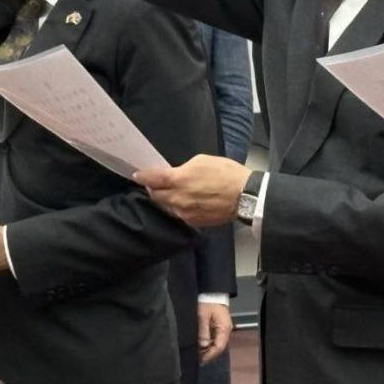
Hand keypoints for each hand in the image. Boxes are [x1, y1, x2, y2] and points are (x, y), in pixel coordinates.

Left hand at [133, 155, 249, 227]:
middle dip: (153, 189)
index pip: (152, 179)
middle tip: (155, 184)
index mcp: (178, 179)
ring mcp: (185, 212)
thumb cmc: (225, 173)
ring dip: (165, 199)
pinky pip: (179, 215)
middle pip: (156, 195)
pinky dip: (177, 208)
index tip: (137, 175)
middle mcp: (177, 198)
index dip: (142, 177)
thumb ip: (183, 169)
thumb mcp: (201, 161)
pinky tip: (183, 203)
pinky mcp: (194, 222)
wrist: (245, 196)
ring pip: (166, 207)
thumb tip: (176, 174)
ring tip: (169, 193)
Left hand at [198, 301, 233, 364]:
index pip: (219, 347)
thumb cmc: (208, 302)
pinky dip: (208, 344)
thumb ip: (203, 330)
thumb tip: (202, 345)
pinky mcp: (219, 328)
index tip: (201, 360)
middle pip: (218, 348)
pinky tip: (200, 346)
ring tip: (197, 355)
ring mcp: (223, 330)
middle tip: (197, 360)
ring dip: (208, 350)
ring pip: (216, 344)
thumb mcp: (203, 315)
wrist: (212, 292)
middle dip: (208, 354)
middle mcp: (226, 331)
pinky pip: (214, 339)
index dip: (210, 355)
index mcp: (224, 329)